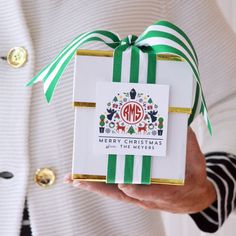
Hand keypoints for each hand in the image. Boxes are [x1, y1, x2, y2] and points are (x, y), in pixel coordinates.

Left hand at [64, 128, 215, 213]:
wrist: (193, 197)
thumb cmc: (192, 177)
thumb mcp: (194, 160)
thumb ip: (186, 142)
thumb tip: (179, 122)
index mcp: (168, 190)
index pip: (150, 192)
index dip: (137, 189)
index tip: (124, 183)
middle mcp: (149, 197)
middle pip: (121, 194)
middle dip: (99, 188)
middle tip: (78, 180)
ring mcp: (139, 197)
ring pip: (113, 194)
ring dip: (94, 187)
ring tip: (74, 179)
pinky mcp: (135, 195)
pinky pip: (115, 192)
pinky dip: (100, 186)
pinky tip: (87, 180)